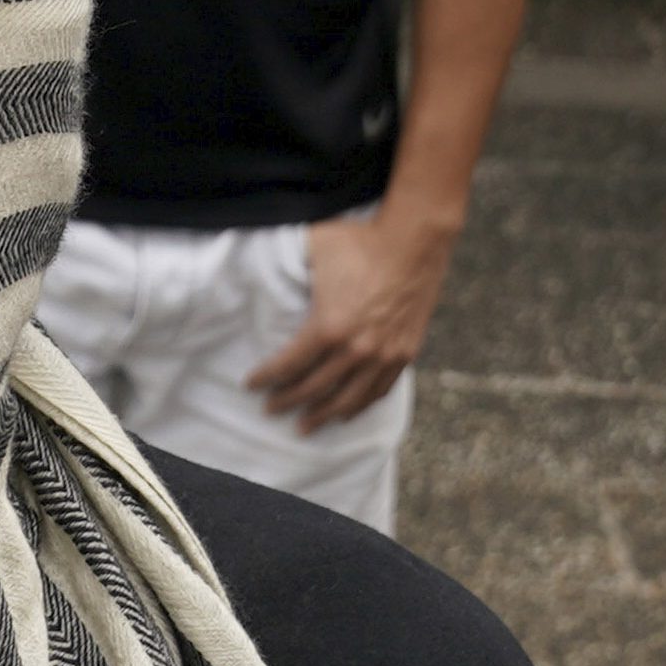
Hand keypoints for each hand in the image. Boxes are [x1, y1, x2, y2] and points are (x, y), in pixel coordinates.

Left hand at [242, 210, 451, 429]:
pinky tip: (344, 413)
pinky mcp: (404, 353)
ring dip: (321, 415)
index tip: (250, 385)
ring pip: (346, 399)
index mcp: (328, 326)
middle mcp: (355, 349)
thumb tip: (260, 270)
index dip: (266, 378)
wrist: (415, 239)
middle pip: (313, 388)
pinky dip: (358, 406)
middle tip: (270, 409)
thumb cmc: (360, 240)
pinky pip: (378, 391)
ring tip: (304, 426)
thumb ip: (288, 267)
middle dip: (287, 401)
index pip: (288, 365)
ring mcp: (383, 355)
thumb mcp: (313, 249)